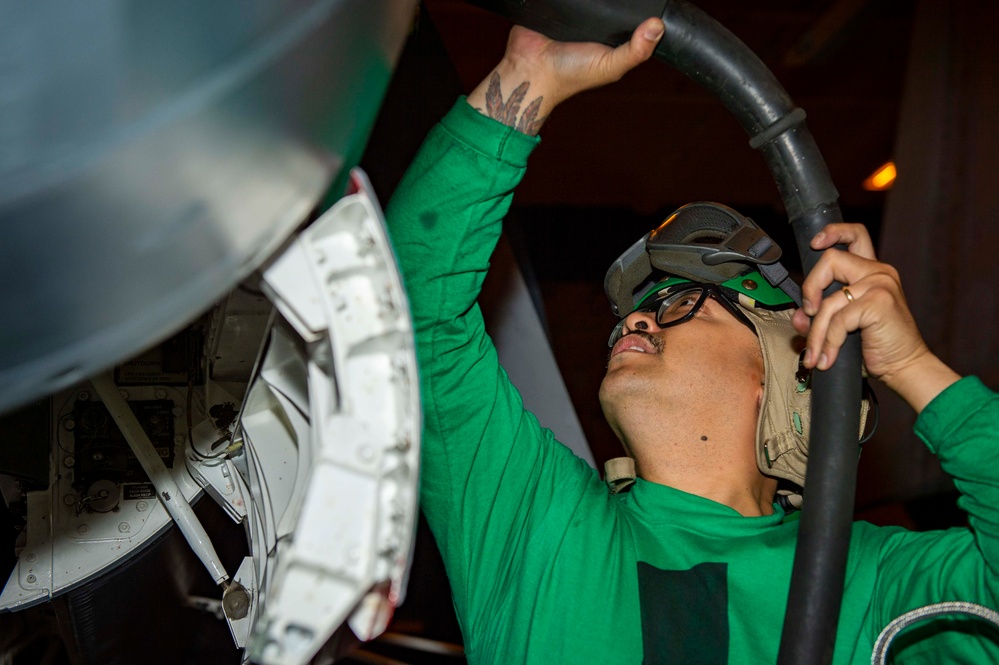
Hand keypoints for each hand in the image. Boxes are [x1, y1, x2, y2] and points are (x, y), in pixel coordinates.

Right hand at [467, 18, 664, 134]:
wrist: (530, 71)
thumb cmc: (570, 74)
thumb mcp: (610, 66)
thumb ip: (635, 51)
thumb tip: (657, 26)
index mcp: (613, 35)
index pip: (634, 13)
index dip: (643, 4)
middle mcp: (596, 22)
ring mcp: (576, 11)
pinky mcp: (555, 2)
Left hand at [791, 223, 959, 412]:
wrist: (905, 366)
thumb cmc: (878, 345)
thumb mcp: (843, 326)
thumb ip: (820, 315)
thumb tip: (798, 317)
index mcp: (871, 271)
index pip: (855, 235)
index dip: (832, 232)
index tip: (814, 243)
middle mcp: (878, 272)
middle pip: (831, 259)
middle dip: (809, 287)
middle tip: (807, 312)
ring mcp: (880, 285)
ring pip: (828, 300)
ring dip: (816, 332)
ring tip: (815, 355)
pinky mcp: (879, 302)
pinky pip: (838, 320)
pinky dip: (828, 342)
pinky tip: (828, 358)